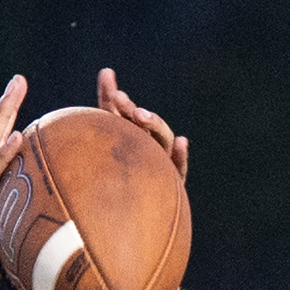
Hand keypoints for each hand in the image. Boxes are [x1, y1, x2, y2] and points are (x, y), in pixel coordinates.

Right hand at [0, 75, 27, 289]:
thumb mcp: (16, 232)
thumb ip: (33, 216)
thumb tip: (65, 215)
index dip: (8, 118)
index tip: (21, 95)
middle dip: (4, 104)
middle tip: (18, 80)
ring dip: (2, 115)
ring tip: (16, 92)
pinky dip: (4, 154)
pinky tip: (20, 136)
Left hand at [97, 65, 187, 183]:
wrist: (122, 220)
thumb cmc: (114, 176)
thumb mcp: (108, 136)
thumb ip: (108, 104)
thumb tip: (106, 70)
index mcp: (133, 137)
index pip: (128, 117)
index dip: (122, 106)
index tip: (114, 95)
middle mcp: (149, 147)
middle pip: (146, 126)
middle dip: (134, 113)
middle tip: (120, 101)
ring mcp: (162, 164)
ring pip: (163, 141)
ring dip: (154, 125)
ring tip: (140, 115)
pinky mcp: (172, 184)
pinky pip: (178, 169)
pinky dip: (181, 155)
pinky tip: (183, 141)